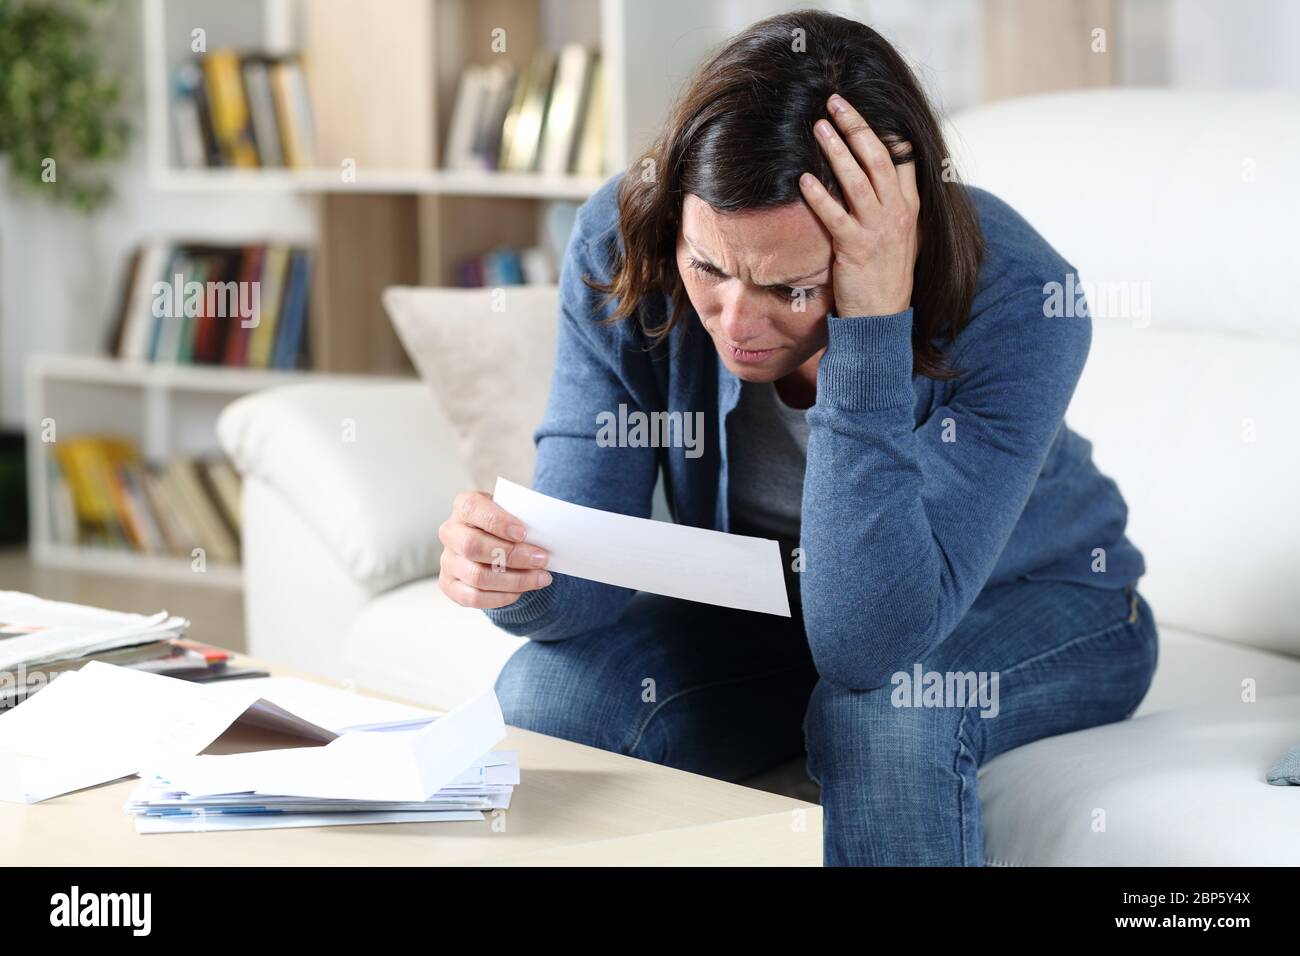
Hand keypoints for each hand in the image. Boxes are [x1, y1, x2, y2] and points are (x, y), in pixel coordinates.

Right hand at [438, 490, 551, 608]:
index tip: (523, 533)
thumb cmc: (507, 525)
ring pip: (476, 576)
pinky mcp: (451, 586)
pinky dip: (502, 597)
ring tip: (540, 578)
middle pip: (473, 546)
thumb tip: (546, 535)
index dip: (497, 522)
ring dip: (514, 580)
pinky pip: (474, 597)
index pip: (472, 509)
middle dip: (512, 555)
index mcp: (464, 506)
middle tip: (541, 559)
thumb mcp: (513, 513)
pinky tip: (521, 592)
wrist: (496, 545)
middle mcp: (450, 532)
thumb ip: (523, 519)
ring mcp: (448, 561)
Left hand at [798, 93, 919, 317]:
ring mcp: (878, 230)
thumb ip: (892, 205)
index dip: (883, 130)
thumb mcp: (900, 234)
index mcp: (910, 206)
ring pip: (859, 180)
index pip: (903, 158)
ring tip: (818, 126)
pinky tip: (804, 179)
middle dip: (857, 127)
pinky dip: (820, 195)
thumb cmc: (885, 275)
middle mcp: (898, 213)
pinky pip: (836, 216)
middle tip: (835, 102)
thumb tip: (877, 178)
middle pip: (879, 158)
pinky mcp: (855, 248)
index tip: (863, 108)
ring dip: (838, 150)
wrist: (882, 318)